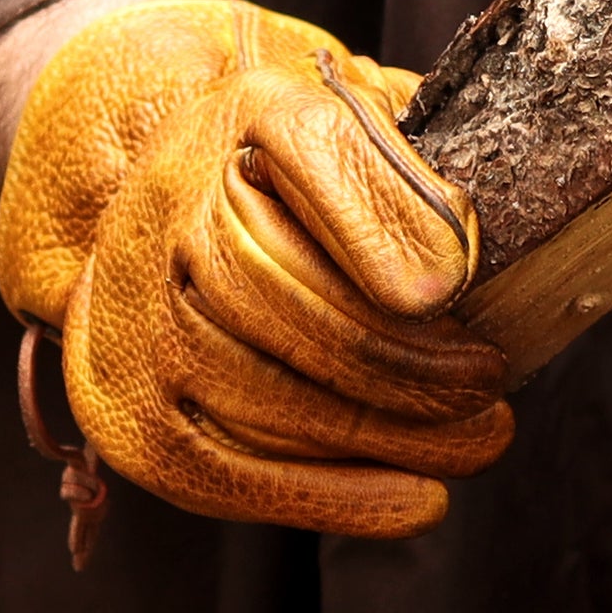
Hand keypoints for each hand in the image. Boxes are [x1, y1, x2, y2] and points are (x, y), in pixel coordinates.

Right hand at [0, 0, 516, 536]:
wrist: (157, 210)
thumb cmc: (300, 179)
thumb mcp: (365, 124)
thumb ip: (421, 163)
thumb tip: (486, 251)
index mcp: (247, 112)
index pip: (310, 151)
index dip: (376, 225)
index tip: (449, 287)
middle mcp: (169, 204)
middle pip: (274, 291)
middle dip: (398, 356)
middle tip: (489, 384)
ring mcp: (132, 311)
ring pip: (254, 388)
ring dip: (384, 432)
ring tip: (478, 440)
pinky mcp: (122, 408)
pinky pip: (222, 470)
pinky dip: (330, 496)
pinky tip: (417, 500)